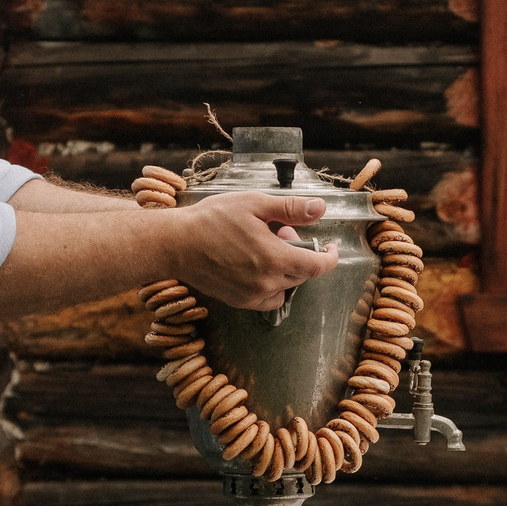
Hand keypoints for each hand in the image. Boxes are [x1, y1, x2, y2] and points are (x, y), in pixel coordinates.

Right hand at [174, 192, 338, 310]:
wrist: (175, 244)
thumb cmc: (211, 220)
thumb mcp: (254, 204)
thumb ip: (290, 208)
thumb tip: (320, 208)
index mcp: (275, 258)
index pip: (318, 266)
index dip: (330, 258)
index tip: (330, 248)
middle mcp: (266, 282)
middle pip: (301, 274)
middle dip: (299, 252)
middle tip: (281, 231)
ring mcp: (252, 295)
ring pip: (285, 287)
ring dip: (285, 269)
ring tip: (265, 247)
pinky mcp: (239, 301)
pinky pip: (268, 298)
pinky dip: (271, 285)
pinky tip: (256, 265)